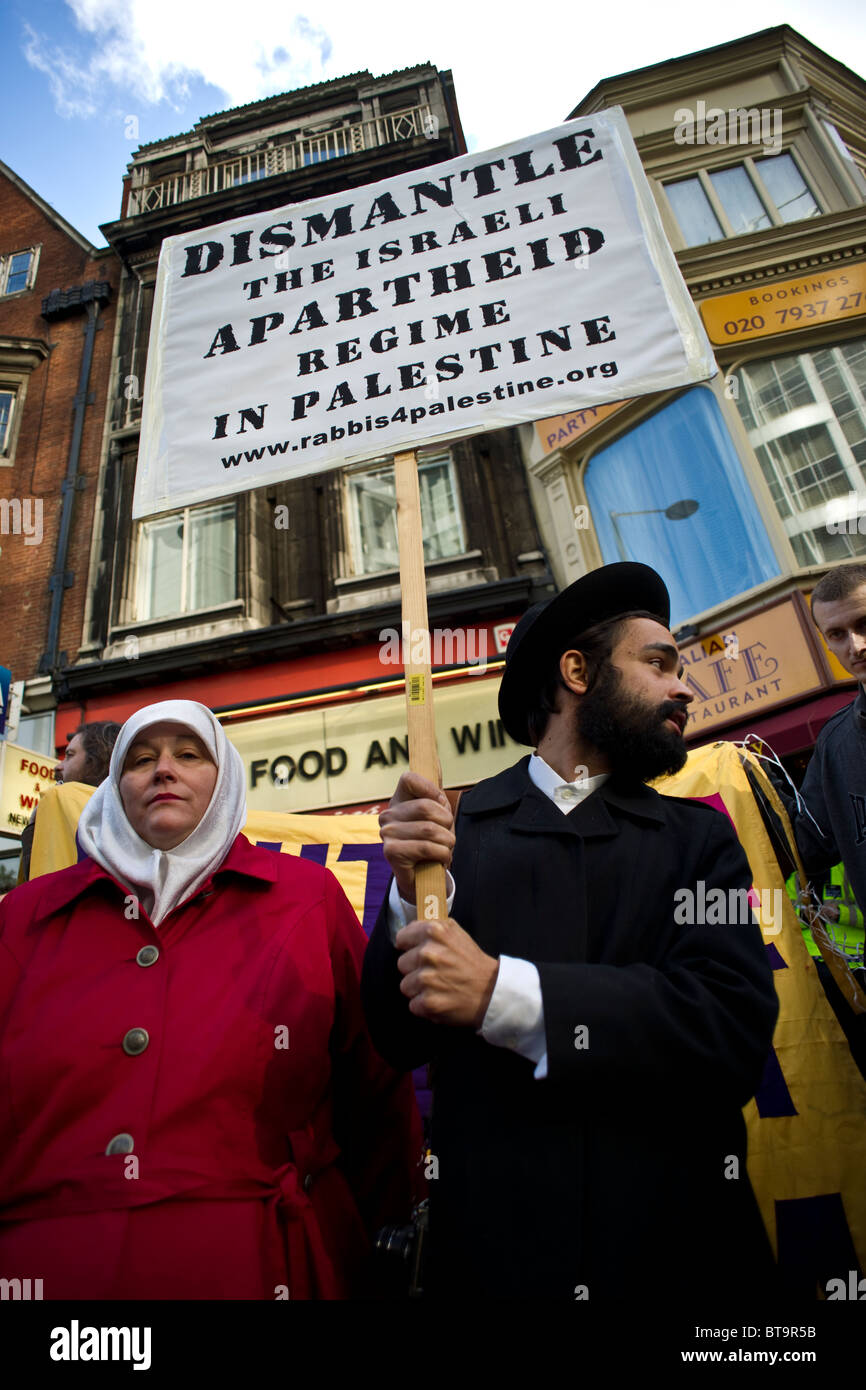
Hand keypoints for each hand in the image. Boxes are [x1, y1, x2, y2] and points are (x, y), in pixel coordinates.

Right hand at [379, 771, 454, 902]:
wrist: (424, 878)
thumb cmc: (432, 844)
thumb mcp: (438, 818)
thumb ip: (437, 798)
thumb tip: (437, 770)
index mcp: (398, 801)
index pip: (409, 779)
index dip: (431, 790)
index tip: (441, 806)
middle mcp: (388, 815)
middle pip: (426, 806)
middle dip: (447, 823)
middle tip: (448, 835)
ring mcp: (387, 833)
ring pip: (430, 830)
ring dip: (447, 842)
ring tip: (445, 848)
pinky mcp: (391, 852)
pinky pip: (427, 847)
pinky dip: (443, 855)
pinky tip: (441, 859)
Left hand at [395, 916, 498, 1025]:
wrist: (492, 991)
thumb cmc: (472, 962)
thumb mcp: (455, 932)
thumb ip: (430, 926)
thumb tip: (408, 929)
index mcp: (434, 932)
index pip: (401, 938)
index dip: (409, 947)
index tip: (420, 954)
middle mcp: (428, 953)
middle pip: (402, 964)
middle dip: (415, 969)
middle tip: (436, 972)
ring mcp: (427, 979)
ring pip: (405, 986)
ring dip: (419, 989)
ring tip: (439, 987)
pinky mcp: (428, 1002)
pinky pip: (413, 1005)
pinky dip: (425, 1006)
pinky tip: (441, 999)